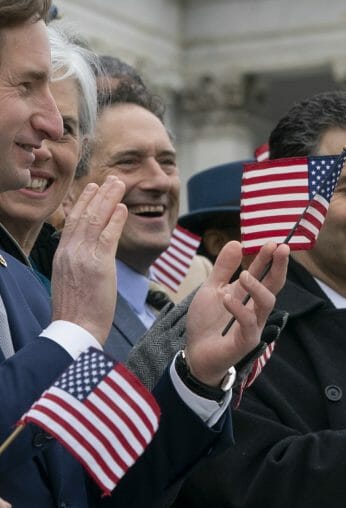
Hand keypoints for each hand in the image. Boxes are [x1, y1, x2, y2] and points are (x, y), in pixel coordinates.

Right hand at [51, 178, 126, 343]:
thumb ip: (79, 263)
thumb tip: (89, 255)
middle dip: (98, 194)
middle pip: (83, 215)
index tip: (93, 188)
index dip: (84, 203)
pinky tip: (122, 208)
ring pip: (95, 221)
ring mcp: (82, 257)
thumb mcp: (71, 280)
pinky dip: (115, 220)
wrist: (75, 329)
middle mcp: (69, 252)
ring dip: (109, 199)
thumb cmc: (77, 310)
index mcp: (62, 255)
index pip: (72, 222)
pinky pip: (107, 237)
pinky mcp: (98, 265)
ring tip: (119, 184)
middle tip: (111, 179)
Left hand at [183, 241, 288, 385]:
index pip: (265, 273)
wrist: (196, 353)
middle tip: (280, 248)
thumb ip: (224, 268)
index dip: (269, 258)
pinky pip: (248, 323)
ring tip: (244, 274)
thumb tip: (236, 243)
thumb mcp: (211, 289)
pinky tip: (226, 298)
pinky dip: (239, 308)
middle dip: (279, 266)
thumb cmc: (207, 322)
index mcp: (249, 295)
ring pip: (267, 303)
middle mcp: (256, 308)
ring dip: (258, 286)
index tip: (273, 241)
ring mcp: (254, 325)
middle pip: (275, 285)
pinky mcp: (246, 341)